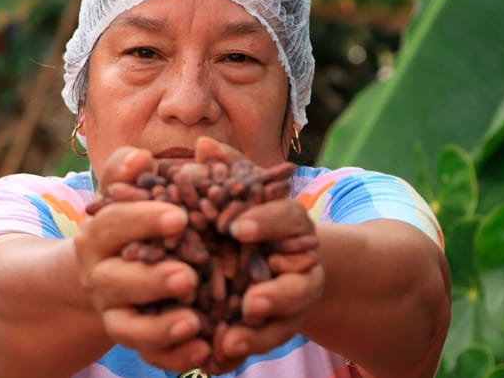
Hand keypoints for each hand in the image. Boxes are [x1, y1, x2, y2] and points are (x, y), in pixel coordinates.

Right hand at [74, 147, 211, 370]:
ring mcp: (115, 312)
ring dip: (161, 327)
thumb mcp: (127, 192)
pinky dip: (176, 358)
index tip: (179, 217)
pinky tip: (205, 352)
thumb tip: (141, 156)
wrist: (113, 270)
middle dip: (152, 279)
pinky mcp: (136, 340)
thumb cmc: (133, 221)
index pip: (114, 223)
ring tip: (194, 322)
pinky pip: (152, 356)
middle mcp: (101, 276)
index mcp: (98, 234)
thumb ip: (128, 171)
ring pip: (129, 327)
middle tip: (188, 276)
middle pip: (118, 280)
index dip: (142, 220)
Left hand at [193, 137, 324, 373]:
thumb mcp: (242, 190)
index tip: (236, 227)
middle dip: (276, 295)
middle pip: (298, 283)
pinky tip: (215, 362)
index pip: (287, 218)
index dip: (265, 222)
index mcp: (293, 225)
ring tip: (230, 343)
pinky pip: (262, 344)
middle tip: (250, 303)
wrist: (279, 258)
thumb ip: (226, 169)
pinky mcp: (275, 328)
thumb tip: (202, 146)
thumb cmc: (252, 215)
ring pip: (284, 322)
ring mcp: (292, 300)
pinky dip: (241, 354)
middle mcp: (301, 265)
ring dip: (259, 335)